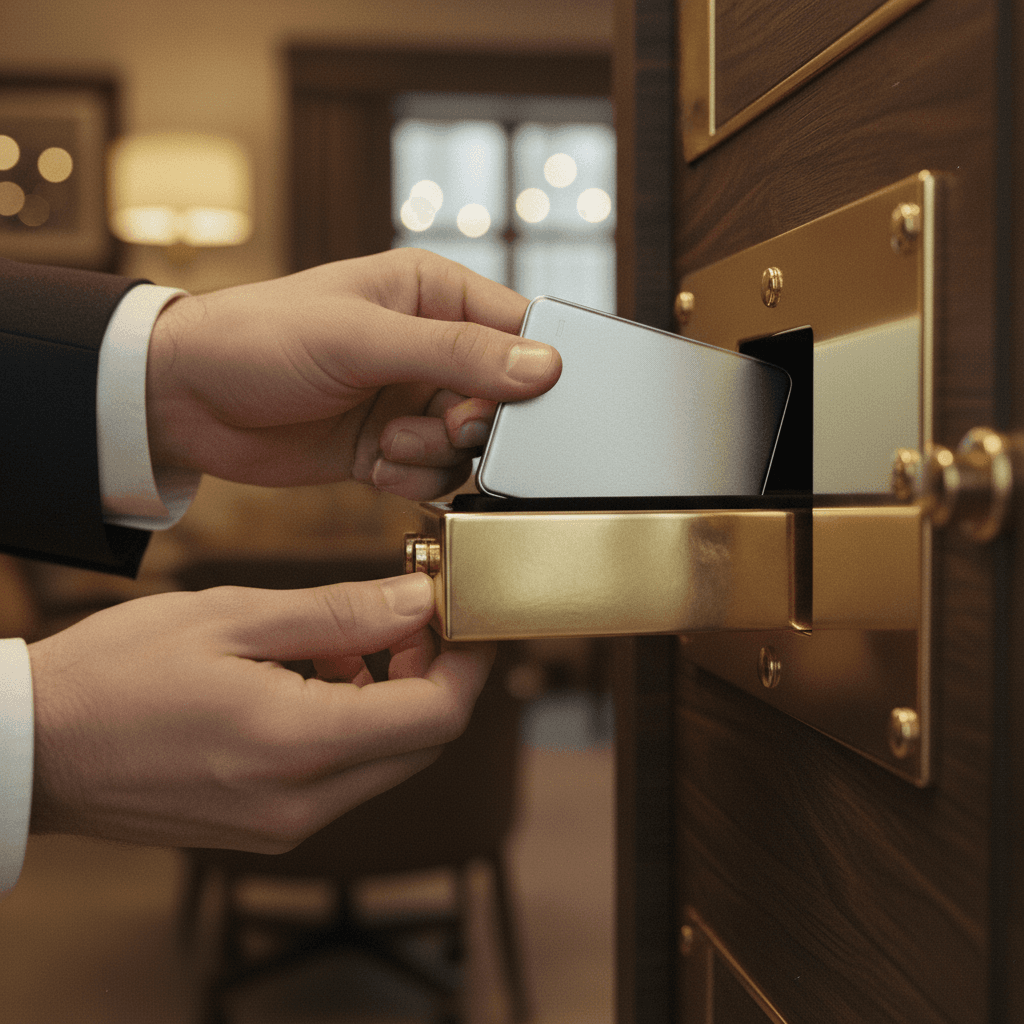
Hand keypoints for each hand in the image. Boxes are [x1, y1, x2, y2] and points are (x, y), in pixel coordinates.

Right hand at [27, 573, 493, 851]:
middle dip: (431, 675)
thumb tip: (417, 601)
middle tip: (402, 616)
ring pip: (385, 761)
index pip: (435, 716)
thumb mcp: (232, 618)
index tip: (461, 616)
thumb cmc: (116, 674)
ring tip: (344, 641)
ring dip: (390, 699)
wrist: (34, 749)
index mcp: (296, 745)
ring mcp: (284, 825)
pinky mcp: (267, 828)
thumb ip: (339, 613)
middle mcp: (300, 802)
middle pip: (420, 743)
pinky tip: (313, 681)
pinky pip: (342, 779)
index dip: (466, 661)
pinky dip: (351, 726)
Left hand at [145, 248, 560, 498]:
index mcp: (432, 294)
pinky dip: (411, 478)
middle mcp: (430, 346)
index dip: (531, 372)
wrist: (185, 399)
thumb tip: (544, 367)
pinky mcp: (388, 445)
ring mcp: (409, 399)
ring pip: (469, 444)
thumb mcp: (362, 338)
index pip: (518, 328)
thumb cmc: (261, 339)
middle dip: (472, 424)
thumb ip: (457, 353)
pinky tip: (372, 464)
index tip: (510, 406)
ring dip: (434, 455)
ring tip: (386, 443)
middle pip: (501, 398)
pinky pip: (433, 474)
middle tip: (439, 426)